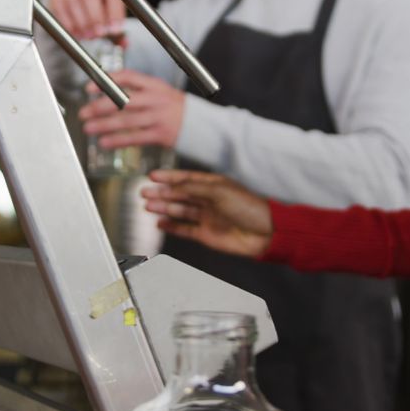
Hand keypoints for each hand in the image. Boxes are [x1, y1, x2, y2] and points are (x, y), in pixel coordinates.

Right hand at [49, 0, 124, 38]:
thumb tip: (124, 44)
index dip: (114, 13)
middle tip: (98, 35)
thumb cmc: (97, 5)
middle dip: (95, 18)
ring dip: (82, 24)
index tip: (115, 30)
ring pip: (75, 5)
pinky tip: (77, 34)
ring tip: (88, 36)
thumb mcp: (109, 12)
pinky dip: (70, 25)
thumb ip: (117, 28)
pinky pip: (62, 12)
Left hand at [80, 70, 184, 148]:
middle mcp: (156, 99)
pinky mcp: (161, 135)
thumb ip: (138, 91)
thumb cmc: (175, 108)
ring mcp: (159, 117)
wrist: (202, 125)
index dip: (106, 81)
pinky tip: (105, 142)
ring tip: (88, 128)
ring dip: (104, 125)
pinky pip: (135, 138)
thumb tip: (108, 93)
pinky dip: (118, 141)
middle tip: (83, 112)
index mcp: (154, 85)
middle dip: (99, 107)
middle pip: (123, 100)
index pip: (127, 77)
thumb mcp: (160, 92)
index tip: (89, 88)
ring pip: (126, 121)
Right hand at [141, 170, 272, 257]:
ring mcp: (206, 217)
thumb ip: (193, 188)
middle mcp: (208, 200)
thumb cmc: (248, 207)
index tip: (153, 176)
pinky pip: (184, 229)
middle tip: (144, 192)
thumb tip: (173, 186)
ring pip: (179, 211)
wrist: (264, 233)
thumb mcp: (218, 191)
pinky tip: (160, 222)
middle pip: (179, 195)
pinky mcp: (206, 234)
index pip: (185, 178)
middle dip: (161, 193)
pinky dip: (171, 226)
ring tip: (148, 206)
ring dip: (163, 208)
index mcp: (212, 185)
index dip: (169, 177)